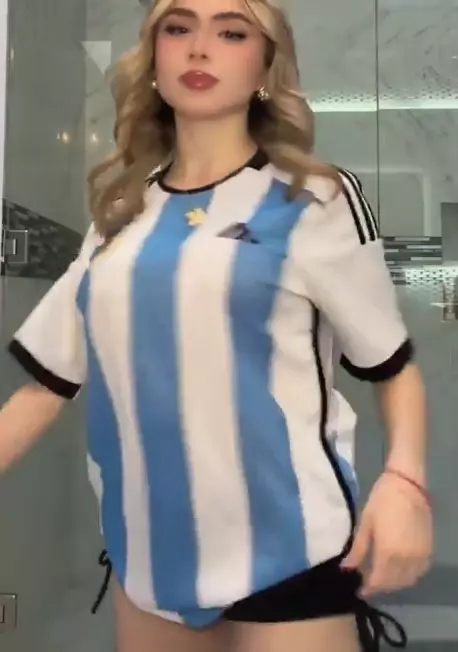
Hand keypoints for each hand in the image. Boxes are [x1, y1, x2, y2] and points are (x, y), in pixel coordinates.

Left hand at [341, 471, 432, 595]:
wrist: (407, 485)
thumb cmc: (382, 501)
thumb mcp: (365, 524)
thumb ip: (358, 550)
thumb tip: (346, 568)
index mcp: (388, 553)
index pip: (379, 581)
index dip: (368, 588)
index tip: (358, 589)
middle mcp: (407, 559)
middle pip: (393, 584)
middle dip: (380, 586)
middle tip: (367, 581)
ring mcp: (420, 556)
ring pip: (408, 580)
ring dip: (394, 583)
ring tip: (380, 575)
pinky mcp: (429, 550)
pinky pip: (419, 572)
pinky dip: (408, 576)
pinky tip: (398, 569)